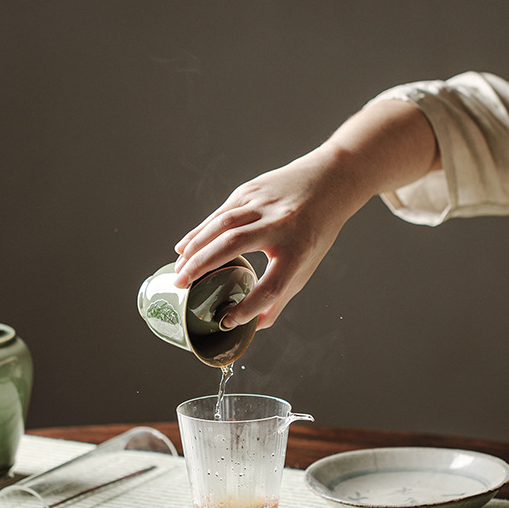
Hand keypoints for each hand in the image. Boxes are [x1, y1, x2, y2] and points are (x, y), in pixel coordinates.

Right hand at [173, 100, 438, 327]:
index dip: (248, 307)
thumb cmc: (316, 230)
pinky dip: (199, 231)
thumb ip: (279, 297)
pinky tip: (184, 247)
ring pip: (221, 224)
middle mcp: (280, 224)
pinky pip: (219, 213)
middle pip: (234, 244)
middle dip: (203, 266)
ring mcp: (263, 203)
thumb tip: (252, 326)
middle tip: (182, 286)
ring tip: (179, 269)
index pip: (271, 286)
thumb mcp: (305, 266)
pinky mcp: (250, 190)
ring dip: (196, 248)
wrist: (330, 180)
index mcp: (299, 250)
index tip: (228, 321)